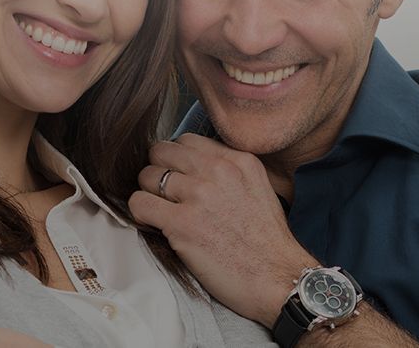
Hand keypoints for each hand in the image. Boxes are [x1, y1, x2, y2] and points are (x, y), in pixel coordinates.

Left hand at [130, 134, 318, 328]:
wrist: (278, 278)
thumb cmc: (267, 243)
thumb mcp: (258, 189)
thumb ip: (229, 173)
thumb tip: (193, 170)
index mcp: (239, 161)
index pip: (187, 141)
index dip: (176, 159)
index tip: (178, 177)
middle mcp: (219, 171)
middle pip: (163, 151)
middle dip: (158, 170)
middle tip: (163, 194)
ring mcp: (199, 195)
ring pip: (147, 175)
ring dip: (148, 193)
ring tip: (160, 211)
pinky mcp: (182, 224)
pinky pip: (139, 203)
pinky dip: (140, 213)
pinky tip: (154, 224)